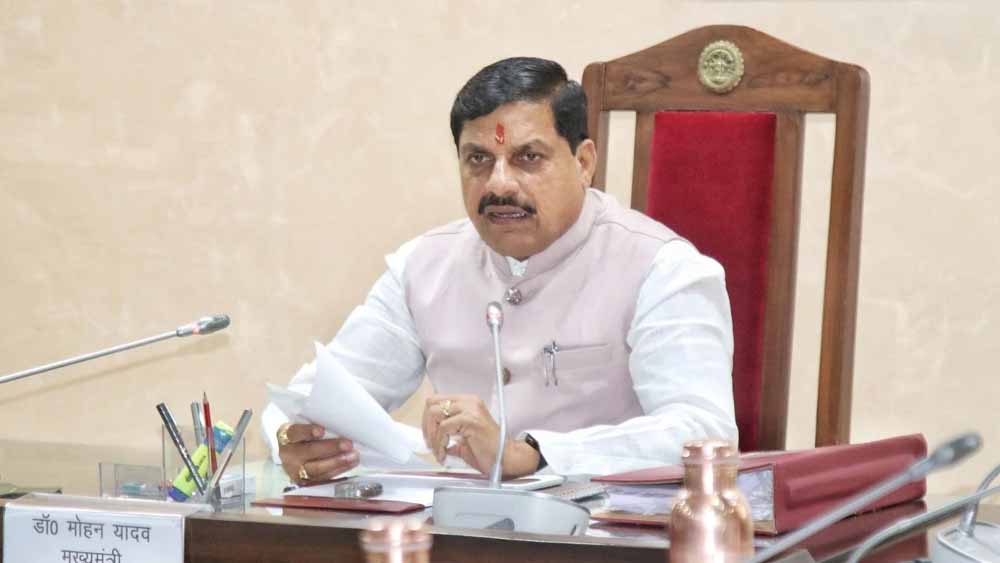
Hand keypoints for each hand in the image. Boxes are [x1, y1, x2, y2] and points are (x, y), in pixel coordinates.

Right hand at [276, 423, 358, 483]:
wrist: (292, 454)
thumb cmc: (303, 436)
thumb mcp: (304, 427)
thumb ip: (317, 424)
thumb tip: (341, 422)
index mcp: (286, 436)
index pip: (295, 432)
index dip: (308, 432)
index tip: (321, 431)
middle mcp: (288, 454)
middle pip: (309, 452)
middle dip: (330, 448)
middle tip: (348, 444)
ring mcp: (295, 470)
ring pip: (316, 468)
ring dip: (338, 462)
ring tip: (353, 456)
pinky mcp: (305, 481)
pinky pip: (323, 477)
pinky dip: (339, 470)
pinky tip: (350, 463)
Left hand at [422, 395, 539, 477]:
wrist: (506, 458)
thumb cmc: (489, 451)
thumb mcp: (463, 439)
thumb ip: (448, 433)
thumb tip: (432, 437)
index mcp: (468, 402)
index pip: (437, 401)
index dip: (427, 419)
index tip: (429, 435)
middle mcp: (469, 401)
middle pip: (432, 403)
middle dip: (426, 426)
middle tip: (431, 443)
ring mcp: (470, 408)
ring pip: (435, 414)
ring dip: (432, 436)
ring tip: (438, 450)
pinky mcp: (470, 419)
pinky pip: (444, 428)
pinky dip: (439, 443)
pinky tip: (444, 453)